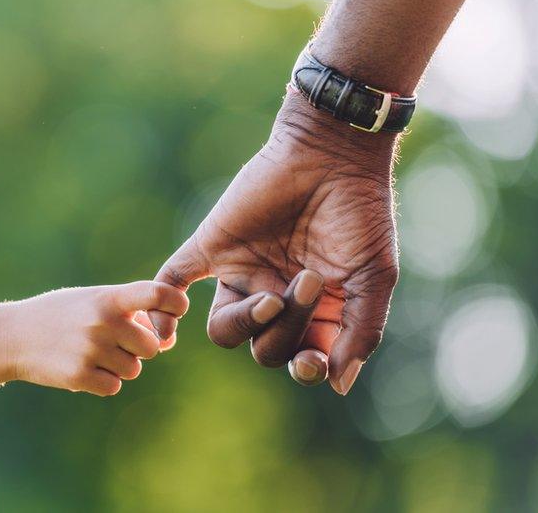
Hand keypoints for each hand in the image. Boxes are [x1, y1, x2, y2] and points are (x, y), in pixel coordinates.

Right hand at [9, 281, 188, 395]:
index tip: (178, 308)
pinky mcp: (79, 375)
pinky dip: (102, 381)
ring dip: (119, 366)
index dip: (175, 303)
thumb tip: (169, 342)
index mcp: (109, 298)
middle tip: (110, 340)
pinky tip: (82, 367)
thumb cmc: (64, 316)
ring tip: (91, 352)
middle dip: (137, 348)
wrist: (13, 335)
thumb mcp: (95, 302)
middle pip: (151, 347)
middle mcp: (103, 322)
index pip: (157, 294)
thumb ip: (133, 316)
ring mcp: (91, 350)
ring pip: (133, 370)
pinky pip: (113, 387)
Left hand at [150, 91, 398, 394]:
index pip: (299, 359)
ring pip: (223, 330)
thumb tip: (338, 384)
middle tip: (308, 281)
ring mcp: (241, 273)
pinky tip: (163, 331)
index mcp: (314, 310)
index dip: (303, 369)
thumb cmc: (361, 213)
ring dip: (246, 322)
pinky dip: (163, 306)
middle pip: (263, 349)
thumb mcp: (374, 276)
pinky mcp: (210, 247)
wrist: (332, 153)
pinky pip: (175, 281)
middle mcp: (274, 296)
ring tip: (271, 295)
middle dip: (287, 328)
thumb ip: (361, 331)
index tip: (312, 361)